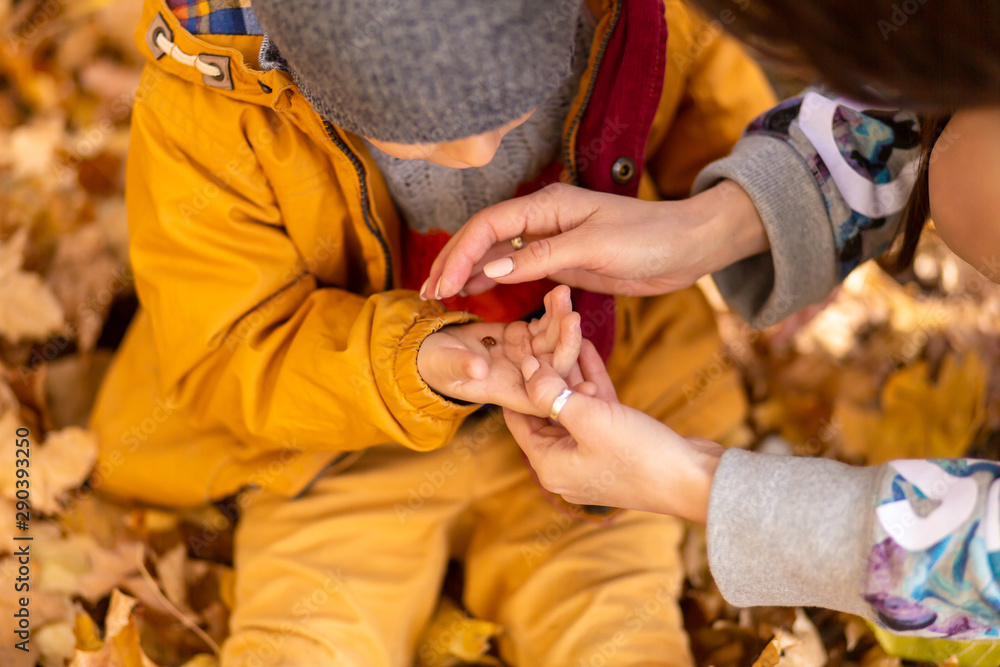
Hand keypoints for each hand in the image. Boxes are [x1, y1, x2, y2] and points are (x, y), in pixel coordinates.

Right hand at [417, 286, 586, 413]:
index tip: (589, 383)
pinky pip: (545, 324)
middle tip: (573, 317)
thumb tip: (478, 369)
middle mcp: (523, 376)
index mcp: (508, 391)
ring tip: (563, 295)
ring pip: (554, 341)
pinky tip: (557, 292)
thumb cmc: (433, 364)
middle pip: (556, 366)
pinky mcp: (523, 335)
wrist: (430, 348)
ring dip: (562, 320)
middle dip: (567, 343)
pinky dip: (552, 310)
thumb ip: (462, 366)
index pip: (545, 400)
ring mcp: (525, 354)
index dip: (567, 395)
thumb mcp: (444, 364)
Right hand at [421, 180, 768, 299]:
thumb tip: (489, 269)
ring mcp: (549, 241)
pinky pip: (516, 269)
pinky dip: (491, 280)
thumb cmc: (646, 237)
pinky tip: (473, 293)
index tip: (441, 284)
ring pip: (496, 254)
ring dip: (467, 272)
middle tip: (428, 294)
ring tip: (440, 297)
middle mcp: (541, 220)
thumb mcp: (592, 247)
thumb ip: (539, 258)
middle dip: (453, 263)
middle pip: (484, 238)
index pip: (488, 225)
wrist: (685, 247)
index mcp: (546, 206)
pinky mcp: (561, 262)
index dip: (460, 253)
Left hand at [503, 348, 723, 523]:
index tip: (514, 347)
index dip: (518, 381)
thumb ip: (552, 394)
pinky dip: (592, 380)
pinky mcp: (616, 443)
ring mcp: (592, 453)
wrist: (697, 480)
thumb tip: (527, 367)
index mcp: (549, 465)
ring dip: (569, 370)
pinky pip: (596, 408)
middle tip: (536, 332)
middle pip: (546, 409)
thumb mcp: (589, 419)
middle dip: (544, 370)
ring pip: (573, 404)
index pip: (519, 418)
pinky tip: (586, 346)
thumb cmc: (638, 455)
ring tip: (559, 332)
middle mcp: (566, 462)